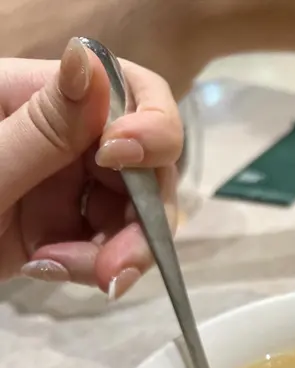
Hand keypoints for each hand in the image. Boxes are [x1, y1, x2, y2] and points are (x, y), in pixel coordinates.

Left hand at [0, 38, 182, 296]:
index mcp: (36, 97)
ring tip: (72, 272)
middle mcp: (61, 135)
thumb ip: (43, 126)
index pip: (128, 92)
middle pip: (145, 165)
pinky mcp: (63, 226)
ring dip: (120, 251)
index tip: (124, 162)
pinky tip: (52, 270)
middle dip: (142, 218)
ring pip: (134, 213)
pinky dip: (96, 265)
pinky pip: (109, 244)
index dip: (149, 128)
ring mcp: (63, 183)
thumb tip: (88, 58)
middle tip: (118, 267)